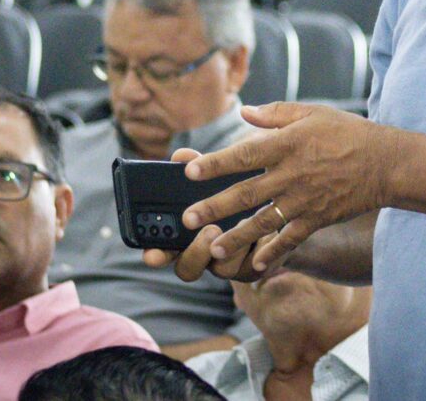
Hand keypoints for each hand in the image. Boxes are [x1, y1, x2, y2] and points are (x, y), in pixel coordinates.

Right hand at [141, 149, 281, 282]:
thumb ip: (199, 169)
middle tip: (209, 229)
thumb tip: (181, 156)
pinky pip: (252, 266)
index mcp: (188, 238)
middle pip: (187, 269)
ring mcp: (229, 264)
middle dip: (195, 253)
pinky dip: (256, 250)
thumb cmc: (234, 196)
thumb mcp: (217, 180)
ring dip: (230, 249)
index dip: (156, 255)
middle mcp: (205, 256)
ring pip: (222, 269)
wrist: (274, 216)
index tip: (151, 253)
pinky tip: (264, 235)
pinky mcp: (254, 266)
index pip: (163, 252)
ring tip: (241, 225)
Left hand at [181, 102, 393, 272]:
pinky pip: (290, 239)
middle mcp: (293, 174)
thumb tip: (244, 113)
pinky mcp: (318, 218)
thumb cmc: (349, 133)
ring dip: (234, 236)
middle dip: (213, 207)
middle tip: (187, 218)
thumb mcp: (314, 113)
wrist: (386, 163)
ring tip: (211, 249)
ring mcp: (305, 200)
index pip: (244, 155)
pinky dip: (272, 253)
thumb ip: (277, 113)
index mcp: (289, 144)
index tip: (189, 171)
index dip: (215, 163)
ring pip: (263, 222)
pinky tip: (254, 265)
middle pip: (245, 193)